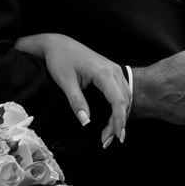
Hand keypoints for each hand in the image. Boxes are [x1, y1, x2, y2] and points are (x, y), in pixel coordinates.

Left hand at [14, 33, 129, 146]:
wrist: (58, 44)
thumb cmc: (60, 59)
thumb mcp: (65, 81)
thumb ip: (76, 102)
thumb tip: (86, 123)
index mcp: (103, 73)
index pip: (118, 101)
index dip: (119, 121)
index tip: (117, 137)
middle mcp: (113, 70)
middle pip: (124, 102)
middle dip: (118, 124)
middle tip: (106, 141)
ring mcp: (114, 70)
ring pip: (126, 98)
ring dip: (120, 117)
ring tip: (109, 135)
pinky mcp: (111, 72)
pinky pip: (122, 93)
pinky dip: (120, 108)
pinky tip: (113, 120)